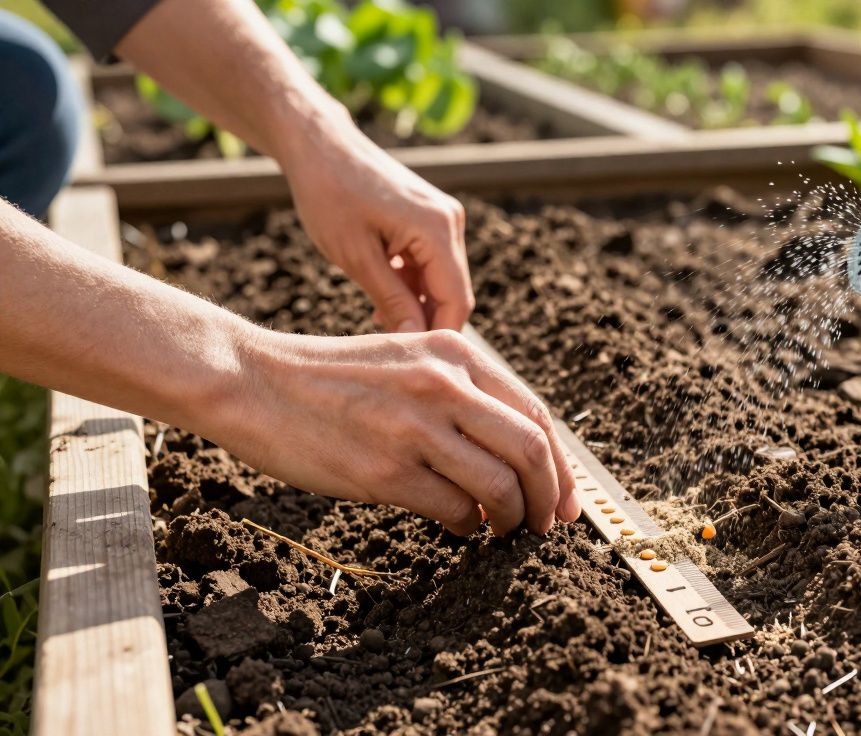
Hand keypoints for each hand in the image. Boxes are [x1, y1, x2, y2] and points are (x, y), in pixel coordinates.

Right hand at [226, 328, 579, 534]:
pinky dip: (468, 526)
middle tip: (545, 524)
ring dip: (511, 518)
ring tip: (502, 530)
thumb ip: (463, 392)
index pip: (535, 415)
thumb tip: (519, 453)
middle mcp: (444, 385)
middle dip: (549, 498)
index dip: (562, 465)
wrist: (253, 380)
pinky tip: (460, 527)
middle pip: (531, 451)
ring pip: (499, 486)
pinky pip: (454, 510)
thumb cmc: (334, 377)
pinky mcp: (385, 470)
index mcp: (455, 353)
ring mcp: (415, 428)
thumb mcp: (409, 358)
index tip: (567, 500)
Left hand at [281, 115, 472, 332]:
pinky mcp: (430, 217)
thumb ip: (392, 300)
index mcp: (438, 230)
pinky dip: (412, 285)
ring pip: (442, 281)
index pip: (456, 301)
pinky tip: (382, 297)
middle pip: (454, 293)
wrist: (319, 145)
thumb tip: (416, 341)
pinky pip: (431, 264)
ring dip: (416, 305)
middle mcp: (451, 222)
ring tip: (377, 320)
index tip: (411, 363)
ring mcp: (443, 218)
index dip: (438, 337)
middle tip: (390, 349)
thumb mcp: (355, 257)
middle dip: (426, 323)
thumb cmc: (329, 194)